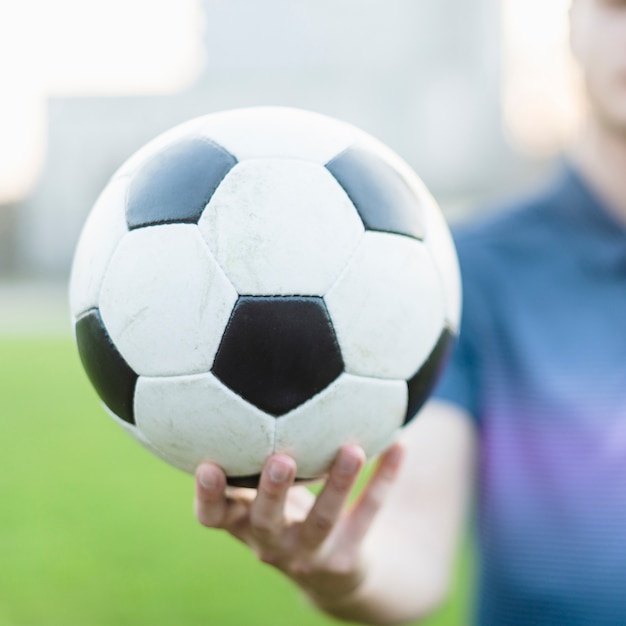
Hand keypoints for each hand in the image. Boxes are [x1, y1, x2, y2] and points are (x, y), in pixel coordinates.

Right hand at [194, 442, 403, 607]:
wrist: (330, 575)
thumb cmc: (287, 516)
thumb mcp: (265, 494)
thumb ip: (252, 456)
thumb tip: (250, 381)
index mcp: (245, 523)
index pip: (214, 517)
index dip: (207, 496)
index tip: (207, 465)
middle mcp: (271, 543)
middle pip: (266, 521)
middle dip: (272, 491)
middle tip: (281, 459)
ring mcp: (309, 554)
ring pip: (322, 521)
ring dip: (337, 485)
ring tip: (351, 450)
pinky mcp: (346, 559)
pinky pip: (367, 516)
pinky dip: (383, 481)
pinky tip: (399, 447)